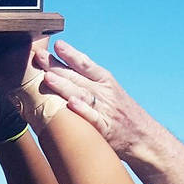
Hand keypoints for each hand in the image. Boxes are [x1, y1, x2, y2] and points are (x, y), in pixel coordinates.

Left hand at [36, 40, 148, 157]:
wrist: (145, 138)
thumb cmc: (123, 116)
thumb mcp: (111, 93)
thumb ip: (90, 83)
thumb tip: (63, 72)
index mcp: (106, 81)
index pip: (86, 64)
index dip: (71, 54)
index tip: (56, 45)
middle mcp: (105, 92)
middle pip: (78, 77)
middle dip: (56, 67)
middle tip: (37, 57)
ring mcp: (106, 110)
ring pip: (82, 94)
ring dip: (64, 86)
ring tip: (47, 78)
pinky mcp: (106, 129)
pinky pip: (93, 118)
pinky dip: (83, 111)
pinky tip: (71, 104)